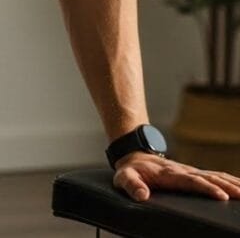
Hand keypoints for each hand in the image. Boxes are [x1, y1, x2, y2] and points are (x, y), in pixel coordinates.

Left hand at [113, 152, 239, 201]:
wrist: (134, 156)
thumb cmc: (131, 171)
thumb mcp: (124, 177)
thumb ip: (132, 185)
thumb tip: (142, 196)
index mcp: (169, 174)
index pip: (191, 181)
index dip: (206, 188)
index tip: (221, 196)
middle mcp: (183, 171)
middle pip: (208, 177)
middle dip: (226, 186)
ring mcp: (189, 171)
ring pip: (214, 176)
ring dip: (231, 182)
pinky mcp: (193, 174)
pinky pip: (214, 176)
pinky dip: (228, 179)